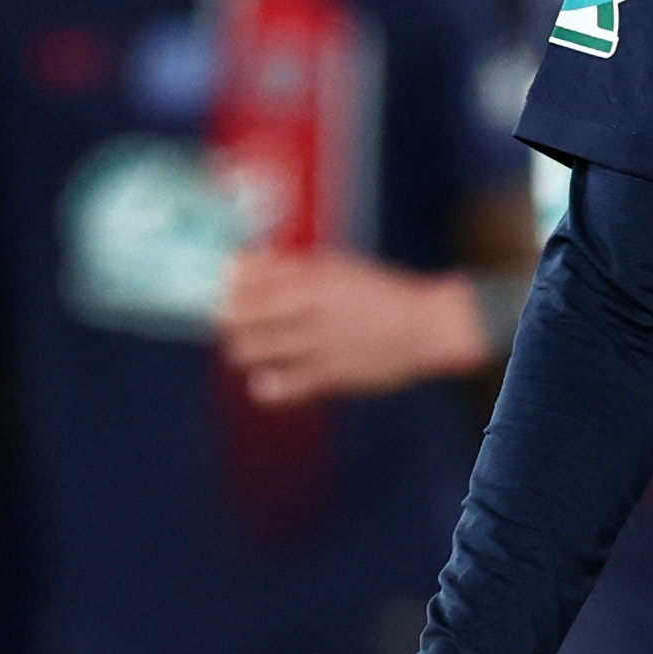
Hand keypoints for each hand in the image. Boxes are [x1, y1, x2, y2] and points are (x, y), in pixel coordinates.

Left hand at [218, 248, 489, 404]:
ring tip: (257, 349)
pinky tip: (269, 379)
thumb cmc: (378, 293)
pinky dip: (265, 386)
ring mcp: (316, 343)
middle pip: (236, 317)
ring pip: (249, 351)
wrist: (426, 326)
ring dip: (245, 350)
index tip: (227, 294)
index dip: (226, 290)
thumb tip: (238, 265)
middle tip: (238, 324)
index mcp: (310, 276)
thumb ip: (287, 267)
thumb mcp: (335, 266)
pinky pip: (277, 388)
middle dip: (229, 321)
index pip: (242, 280)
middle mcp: (308, 307)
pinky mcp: (327, 376)